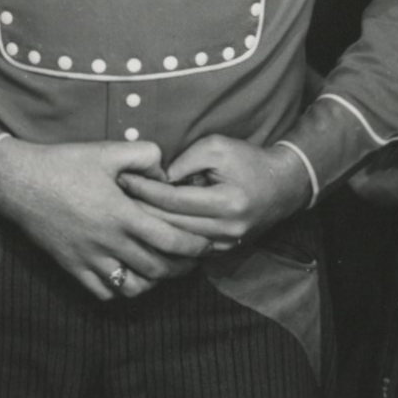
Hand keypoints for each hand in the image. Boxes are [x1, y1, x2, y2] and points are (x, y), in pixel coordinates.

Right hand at [0, 139, 208, 302]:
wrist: (18, 182)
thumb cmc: (64, 163)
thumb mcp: (107, 150)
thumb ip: (144, 155)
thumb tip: (166, 174)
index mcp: (122, 214)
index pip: (171, 241)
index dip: (195, 247)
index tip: (206, 245)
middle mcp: (109, 242)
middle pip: (158, 269)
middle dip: (182, 268)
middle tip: (191, 260)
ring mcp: (89, 258)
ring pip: (133, 287)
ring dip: (153, 282)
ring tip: (160, 270)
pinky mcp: (72, 267)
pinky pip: (103, 292)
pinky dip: (121, 290)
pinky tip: (126, 274)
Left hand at [120, 131, 311, 247]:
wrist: (284, 186)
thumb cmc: (249, 160)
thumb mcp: (217, 147)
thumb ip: (185, 161)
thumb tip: (157, 178)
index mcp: (226, 203)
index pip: (173, 200)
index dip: (145, 189)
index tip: (122, 178)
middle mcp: (226, 229)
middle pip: (170, 225)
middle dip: (140, 211)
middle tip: (114, 198)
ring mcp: (225, 244)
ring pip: (176, 241)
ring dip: (150, 227)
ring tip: (124, 212)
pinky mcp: (223, 251)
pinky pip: (187, 249)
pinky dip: (167, 238)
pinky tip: (146, 228)